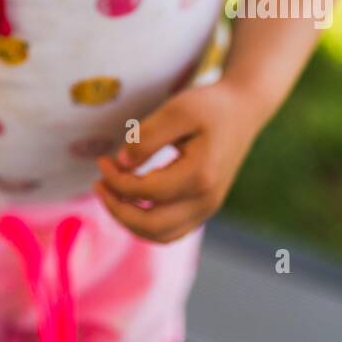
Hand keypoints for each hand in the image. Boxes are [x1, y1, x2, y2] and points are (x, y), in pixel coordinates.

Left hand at [92, 79, 263, 242]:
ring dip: (129, 220)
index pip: (146, 191)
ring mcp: (207, 208)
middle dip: (117, 208)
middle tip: (98, 184)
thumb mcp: (177, 110)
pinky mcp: (204, 208)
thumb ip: (147, 137)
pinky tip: (130, 199)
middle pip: (151, 225)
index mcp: (200, 175)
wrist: (242, 111)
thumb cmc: (208, 106)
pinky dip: (145, 222)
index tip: (102, 160)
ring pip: (161, 235)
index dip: (117, 180)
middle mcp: (206, 200)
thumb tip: (121, 164)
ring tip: (109, 194)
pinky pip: (171, 230)